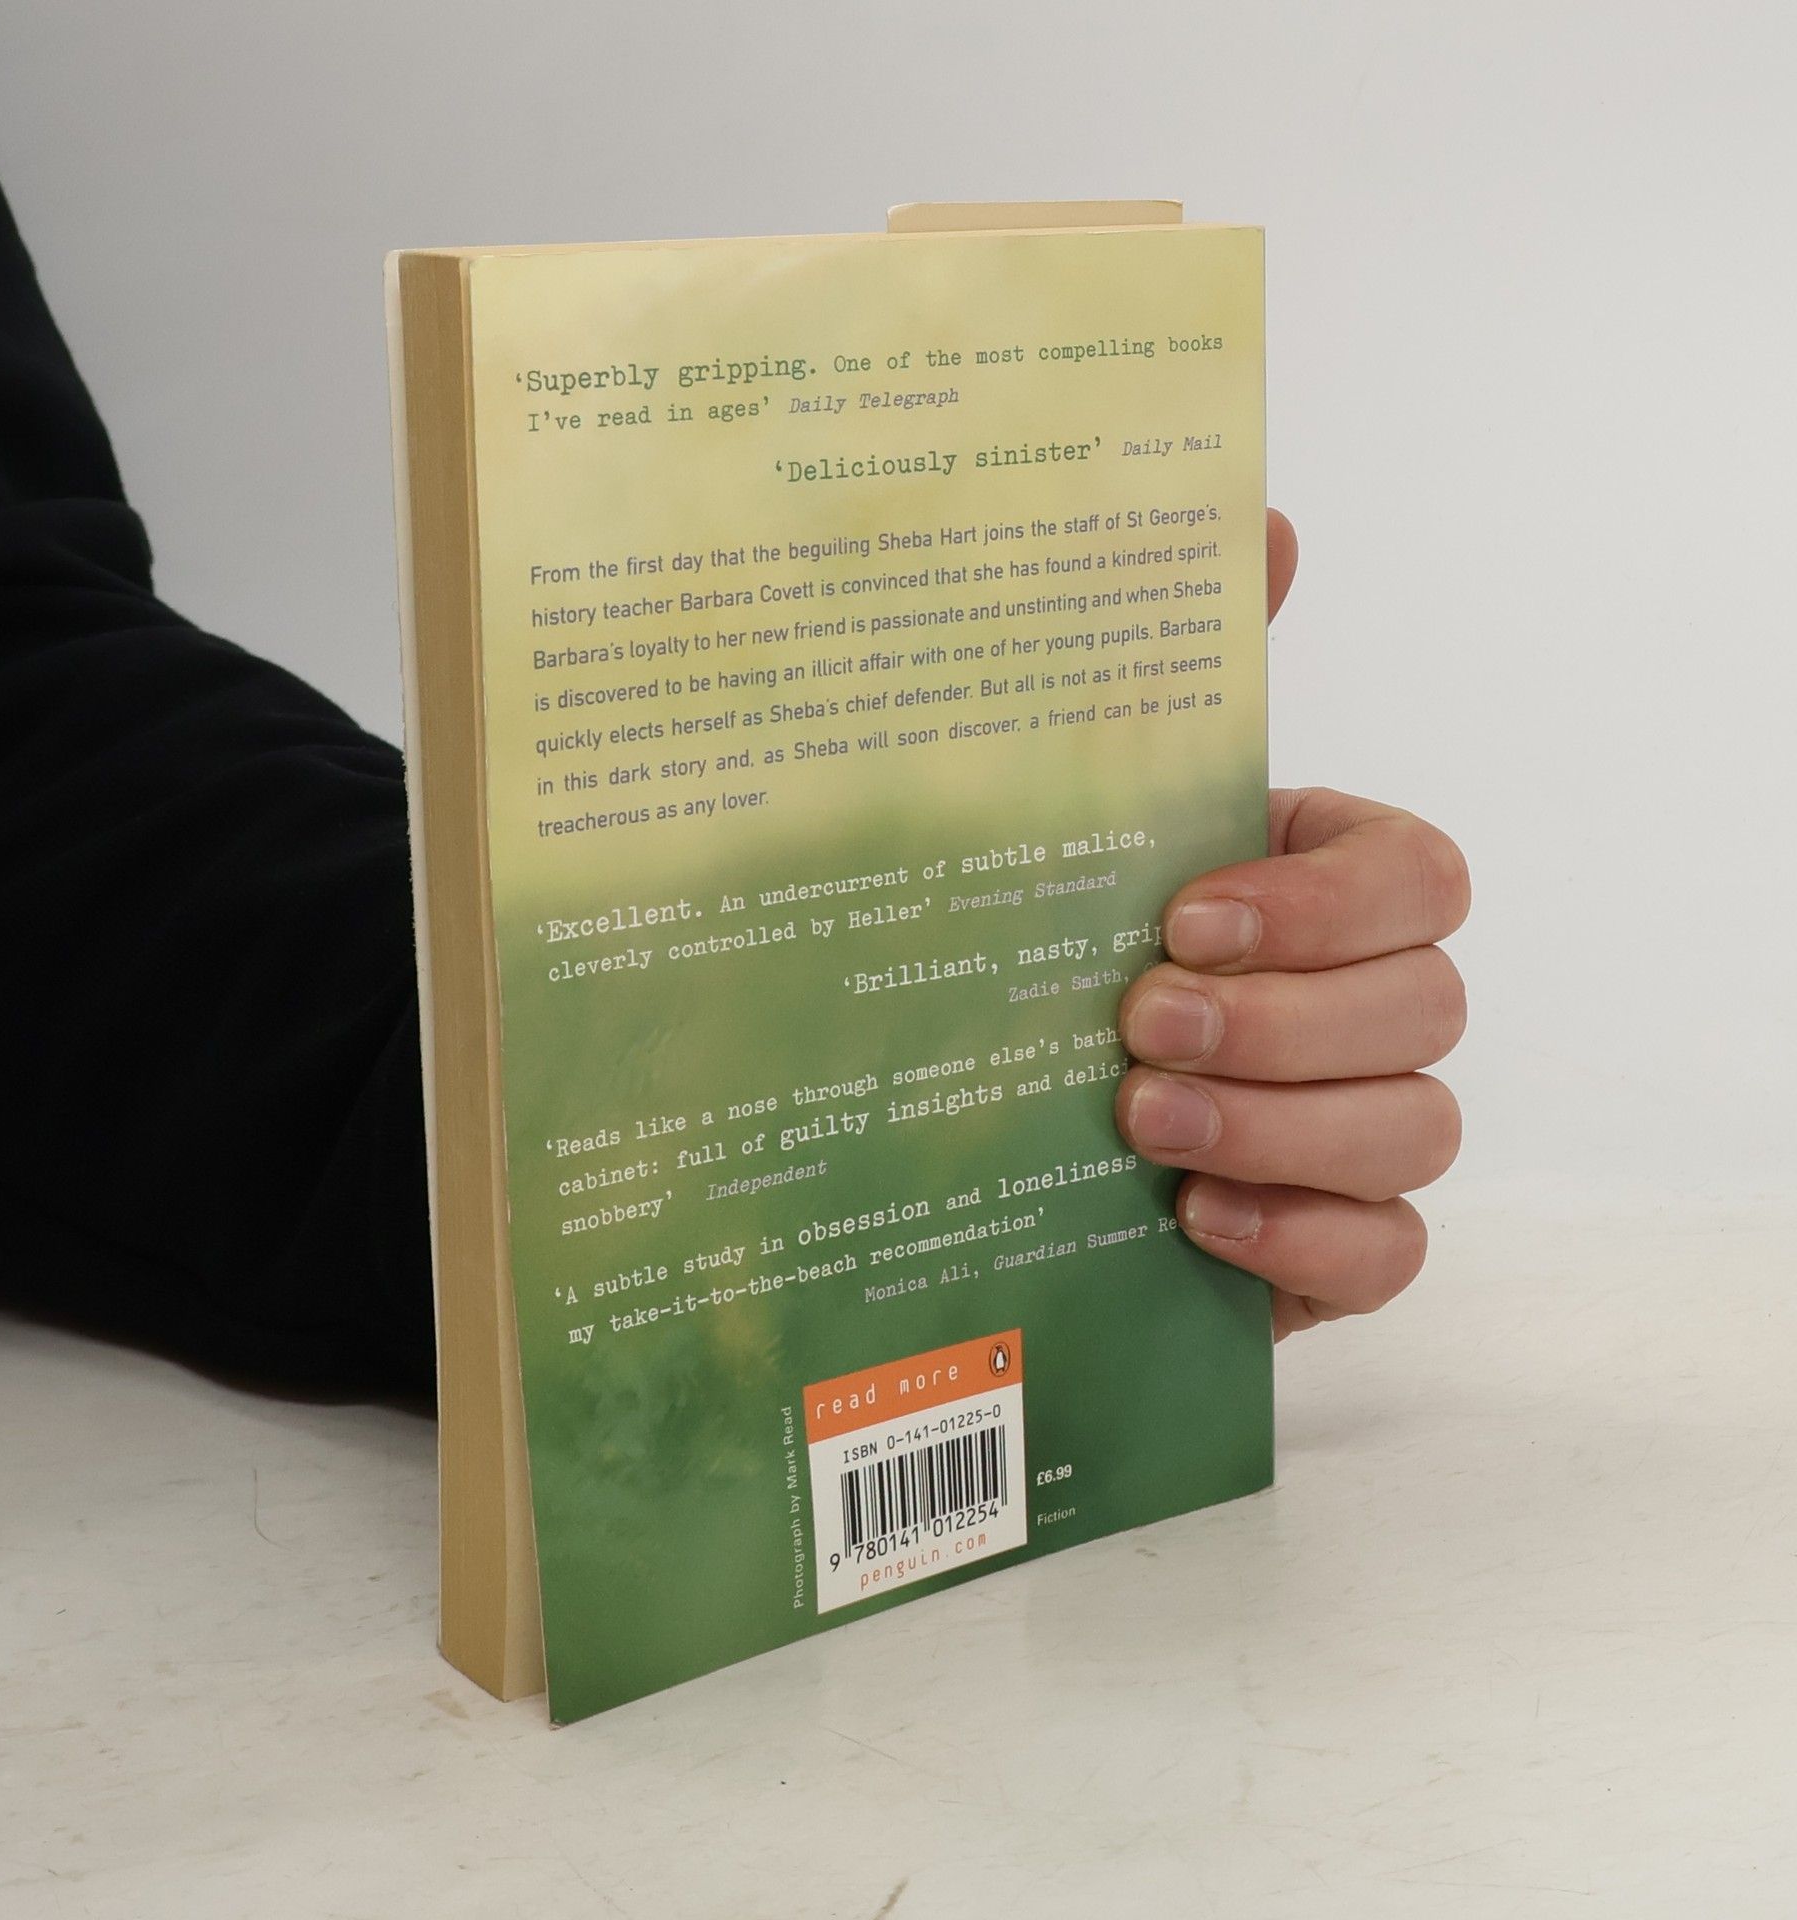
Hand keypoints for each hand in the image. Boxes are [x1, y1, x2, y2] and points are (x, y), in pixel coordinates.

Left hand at [1113, 511, 1469, 1336]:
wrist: (972, 1121)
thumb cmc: (1047, 944)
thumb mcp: (1083, 811)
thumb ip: (1176, 676)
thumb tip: (1264, 517)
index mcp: (1322, 888)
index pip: (1418, 876)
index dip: (1323, 902)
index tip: (1185, 915)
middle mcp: (1362, 1001)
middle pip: (1428, 1004)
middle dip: (1287, 1019)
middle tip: (1141, 1023)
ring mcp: (1357, 1126)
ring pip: (1419, 1126)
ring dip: (1284, 1124)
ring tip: (1142, 1122)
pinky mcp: (1331, 1240)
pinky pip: (1392, 1250)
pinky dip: (1307, 1237)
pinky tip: (1197, 1218)